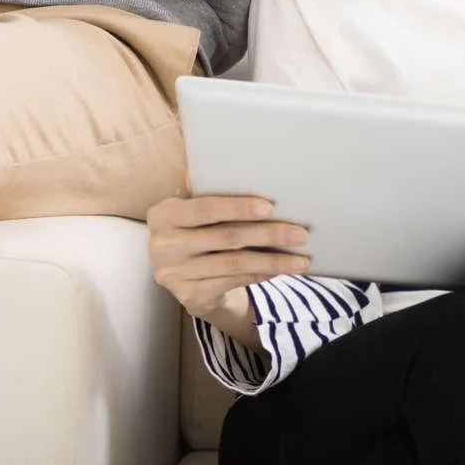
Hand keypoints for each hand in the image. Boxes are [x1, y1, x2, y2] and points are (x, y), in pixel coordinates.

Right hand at [146, 194, 311, 320]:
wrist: (184, 276)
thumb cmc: (199, 230)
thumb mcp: (197, 210)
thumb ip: (212, 191)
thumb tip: (250, 169)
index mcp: (164, 214)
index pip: (205, 208)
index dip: (238, 207)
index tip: (270, 207)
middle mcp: (164, 245)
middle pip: (226, 237)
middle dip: (268, 234)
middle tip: (300, 233)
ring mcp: (174, 274)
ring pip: (235, 264)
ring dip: (273, 261)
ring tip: (301, 259)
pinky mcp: (189, 296)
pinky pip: (234, 282)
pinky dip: (260, 275)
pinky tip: (280, 270)